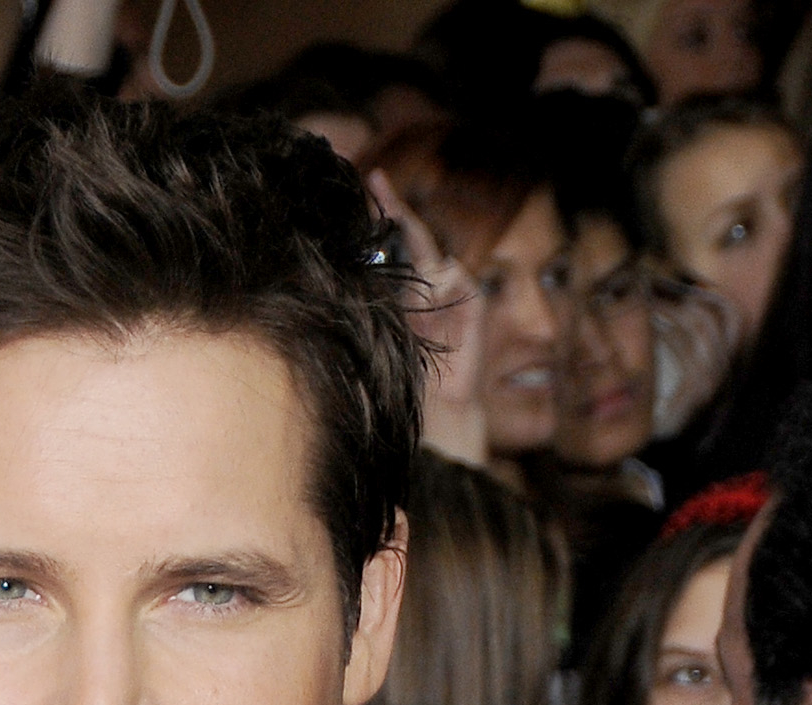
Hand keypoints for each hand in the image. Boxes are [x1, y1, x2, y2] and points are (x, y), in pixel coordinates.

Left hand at [373, 184, 487, 468]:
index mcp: (399, 300)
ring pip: (435, 258)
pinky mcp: (472, 306)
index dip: (376, 224)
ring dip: (420, 270)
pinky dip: (445, 286)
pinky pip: (457, 277)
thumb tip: (339, 275)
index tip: (356, 194)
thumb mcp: (374, 341)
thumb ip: (366, 308)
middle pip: (412, 238)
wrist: (438, 417)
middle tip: (376, 180)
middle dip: (395, 208)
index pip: (387, 252)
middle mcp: (424, 293)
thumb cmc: (400, 387)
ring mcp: (449, 297)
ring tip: (411, 304)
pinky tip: (436, 307)